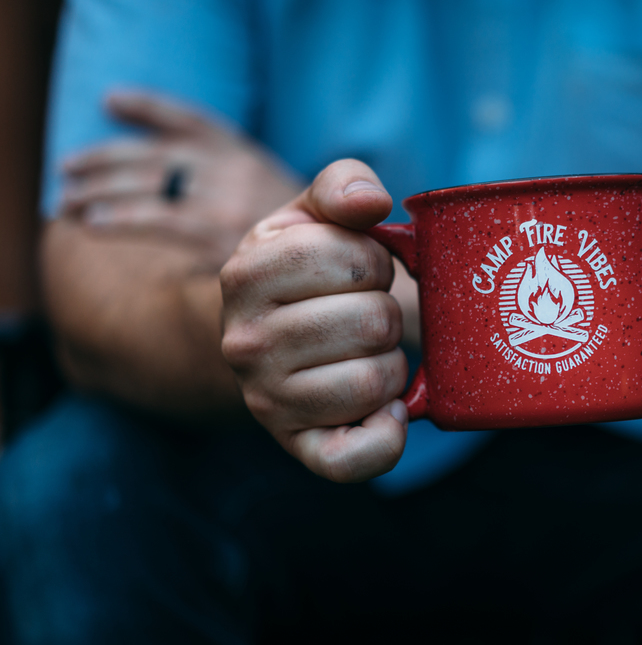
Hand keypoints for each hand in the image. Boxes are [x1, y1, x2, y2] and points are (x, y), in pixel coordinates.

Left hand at [60, 90, 302, 266]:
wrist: (346, 264)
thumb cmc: (308, 241)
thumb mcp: (285, 196)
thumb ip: (241, 181)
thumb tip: (190, 181)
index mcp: (246, 153)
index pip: (190, 119)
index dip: (147, 106)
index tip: (111, 100)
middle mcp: (234, 169)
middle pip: (155, 154)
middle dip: (103, 159)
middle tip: (69, 169)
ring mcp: (228, 200)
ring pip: (148, 184)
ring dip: (98, 190)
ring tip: (66, 201)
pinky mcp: (221, 234)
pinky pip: (159, 219)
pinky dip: (120, 218)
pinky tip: (93, 222)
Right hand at [220, 159, 409, 481]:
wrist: (262, 337)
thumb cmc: (301, 273)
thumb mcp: (309, 216)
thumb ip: (340, 185)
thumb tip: (371, 201)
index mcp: (246, 275)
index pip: (356, 259)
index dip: (375, 261)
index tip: (357, 270)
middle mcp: (247, 344)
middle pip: (373, 323)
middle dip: (386, 313)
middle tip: (364, 315)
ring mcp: (269, 402)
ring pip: (376, 382)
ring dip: (392, 365)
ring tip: (366, 354)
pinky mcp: (299, 447)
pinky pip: (356, 459)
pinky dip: (386, 437)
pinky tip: (386, 411)